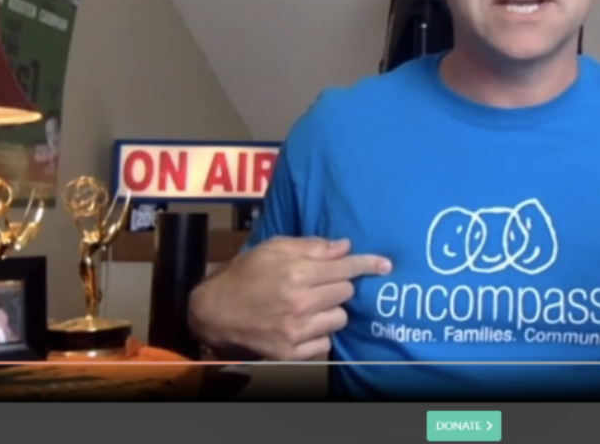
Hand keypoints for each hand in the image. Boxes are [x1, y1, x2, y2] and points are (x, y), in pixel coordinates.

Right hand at [189, 236, 391, 360]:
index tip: (386, 265)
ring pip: (340, 318)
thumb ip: (311, 246)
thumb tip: (345, 247)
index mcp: (296, 273)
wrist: (213, 312)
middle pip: (346, 293)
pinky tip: (303, 324)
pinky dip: (319, 332)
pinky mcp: (291, 353)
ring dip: (331, 310)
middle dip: (339, 286)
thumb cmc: (244, 274)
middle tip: (321, 284)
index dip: (368, 265)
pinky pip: (326, 341)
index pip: (345, 269)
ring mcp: (296, 331)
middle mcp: (299, 303)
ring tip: (311, 305)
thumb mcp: (273, 248)